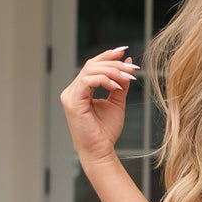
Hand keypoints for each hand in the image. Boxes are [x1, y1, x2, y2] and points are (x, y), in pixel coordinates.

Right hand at [60, 47, 136, 172]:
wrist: (100, 151)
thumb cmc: (106, 131)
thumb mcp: (116, 102)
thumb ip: (120, 83)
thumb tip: (127, 62)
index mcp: (80, 90)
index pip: (92, 65)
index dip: (108, 56)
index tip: (124, 51)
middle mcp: (72, 90)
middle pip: (92, 65)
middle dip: (114, 63)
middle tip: (132, 68)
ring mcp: (70, 95)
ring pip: (90, 70)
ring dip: (112, 71)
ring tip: (128, 77)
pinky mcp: (72, 102)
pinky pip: (88, 81)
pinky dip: (104, 80)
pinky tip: (117, 86)